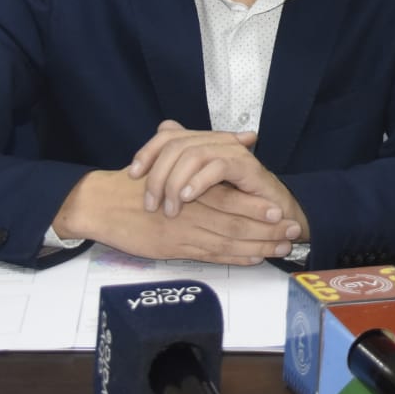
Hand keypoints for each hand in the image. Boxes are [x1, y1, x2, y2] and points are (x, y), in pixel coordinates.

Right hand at [53, 171, 298, 264]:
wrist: (101, 203)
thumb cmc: (135, 181)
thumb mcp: (167, 158)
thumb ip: (203, 152)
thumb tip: (244, 135)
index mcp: (193, 187)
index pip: (233, 198)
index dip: (258, 206)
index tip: (282, 210)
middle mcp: (193, 210)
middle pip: (237, 222)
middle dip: (267, 229)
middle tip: (293, 232)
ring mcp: (184, 232)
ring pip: (228, 241)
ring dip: (257, 245)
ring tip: (281, 247)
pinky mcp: (174, 248)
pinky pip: (210, 255)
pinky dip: (234, 257)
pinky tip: (253, 257)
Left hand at [128, 120, 301, 229]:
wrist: (275, 214)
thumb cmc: (235, 202)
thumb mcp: (199, 188)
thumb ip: (178, 169)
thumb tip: (153, 148)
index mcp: (204, 142)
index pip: (168, 134)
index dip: (147, 152)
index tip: (132, 176)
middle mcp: (217, 141)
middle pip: (176, 144)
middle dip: (157, 175)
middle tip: (151, 204)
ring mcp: (233, 151)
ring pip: (193, 153)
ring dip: (175, 183)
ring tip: (170, 208)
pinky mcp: (247, 166)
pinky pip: (217, 166)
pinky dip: (198, 182)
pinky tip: (187, 198)